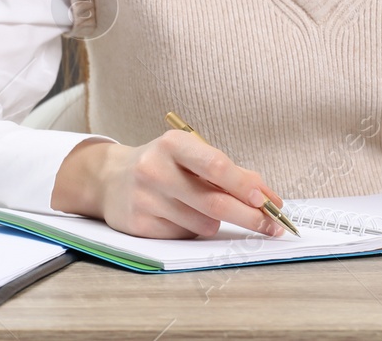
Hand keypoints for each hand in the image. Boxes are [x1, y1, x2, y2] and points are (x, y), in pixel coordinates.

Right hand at [52, 132, 285, 239]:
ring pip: (202, 224)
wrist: (110, 179)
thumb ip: (230, 174)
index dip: (244, 185)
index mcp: (171, 145)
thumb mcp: (190, 157)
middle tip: (272, 226)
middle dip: (249, 217)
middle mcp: (154, 169)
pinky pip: (183, 235)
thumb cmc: (163, 166)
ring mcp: (144, 198)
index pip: (215, 165)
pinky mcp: (139, 224)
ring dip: (214, 222)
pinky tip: (176, 216)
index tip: (268, 201)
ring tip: (199, 208)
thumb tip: (269, 199)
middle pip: (214, 202)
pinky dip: (190, 230)